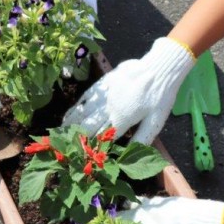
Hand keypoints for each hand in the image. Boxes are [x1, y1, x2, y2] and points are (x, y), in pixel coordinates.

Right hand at [62, 37, 193, 143]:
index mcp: (123, 118)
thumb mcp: (156, 120)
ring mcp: (106, 94)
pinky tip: (70, 113)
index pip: (104, 137)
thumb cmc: (161, 95)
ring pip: (85, 111)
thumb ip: (141, 139)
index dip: (93, 147)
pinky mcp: (104, 82)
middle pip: (89, 125)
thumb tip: (129, 155)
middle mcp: (110, 107)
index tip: (83, 156)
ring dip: (73, 122)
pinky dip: (77, 106)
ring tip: (62, 131)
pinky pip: (87, 96)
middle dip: (77, 136)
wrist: (159, 67)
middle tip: (66, 145)